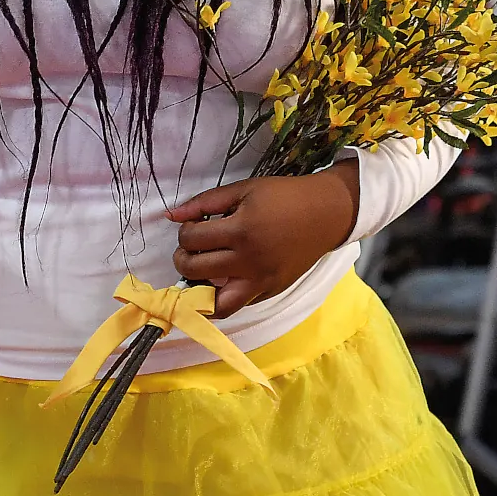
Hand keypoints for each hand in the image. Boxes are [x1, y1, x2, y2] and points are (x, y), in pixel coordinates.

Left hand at [168, 163, 358, 317]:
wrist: (326, 214)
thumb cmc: (283, 197)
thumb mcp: (243, 189)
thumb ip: (204, 202)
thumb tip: (171, 216)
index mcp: (241, 230)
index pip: (191, 240)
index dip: (184, 231)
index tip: (194, 225)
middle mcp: (250, 261)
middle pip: (195, 270)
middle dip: (183, 258)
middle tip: (191, 249)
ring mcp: (261, 281)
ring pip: (215, 304)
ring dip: (197, 289)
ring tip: (199, 272)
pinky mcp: (270, 291)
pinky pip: (238, 305)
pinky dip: (222, 297)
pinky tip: (220, 280)